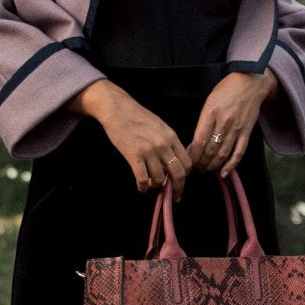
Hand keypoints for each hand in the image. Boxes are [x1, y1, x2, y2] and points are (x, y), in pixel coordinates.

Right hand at [71, 81, 193, 194]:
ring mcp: (149, 151)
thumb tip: (173, 163)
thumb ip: (169, 143)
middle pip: (178, 174)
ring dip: (155, 185)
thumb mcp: (160, 126)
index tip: (180, 182)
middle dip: (177, 188)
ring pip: (159, 178)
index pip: (187, 163)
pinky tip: (141, 187)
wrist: (117, 109)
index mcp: (172, 137)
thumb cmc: (137, 117)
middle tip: (174, 195)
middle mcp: (163, 145)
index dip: (185, 175)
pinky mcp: (134, 155)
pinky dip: (143, 187)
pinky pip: (143, 179)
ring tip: (151, 184)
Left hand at [188, 70, 276, 177]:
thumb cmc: (225, 91)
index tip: (187, 163)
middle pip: (210, 150)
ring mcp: (237, 128)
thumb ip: (202, 123)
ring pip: (223, 154)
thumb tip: (193, 145)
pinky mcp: (247, 132)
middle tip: (196, 169)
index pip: (198, 141)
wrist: (249, 83)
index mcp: (211, 113)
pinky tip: (224, 173)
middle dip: (201, 163)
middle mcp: (224, 122)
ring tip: (206, 171)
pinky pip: (239, 152)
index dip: (192, 156)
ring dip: (213, 166)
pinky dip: (231, 165)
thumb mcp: (209, 103)